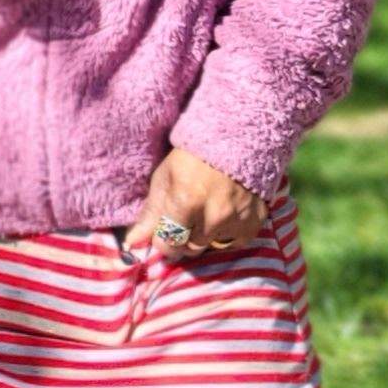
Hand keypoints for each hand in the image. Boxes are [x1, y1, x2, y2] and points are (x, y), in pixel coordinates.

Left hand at [120, 148, 262, 262]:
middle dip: (181, 239)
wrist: (236, 138)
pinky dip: (226, 234)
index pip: (167, 244)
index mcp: (185, 202)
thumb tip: (133, 241)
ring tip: (203, 214)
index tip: (162, 230)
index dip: (162, 239)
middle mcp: (213, 216)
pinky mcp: (254, 222)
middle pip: (188, 249)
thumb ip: (151, 212)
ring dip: (202, 236)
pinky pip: (234, 243)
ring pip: (210, 246)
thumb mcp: (165, 178)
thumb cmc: (193, 157)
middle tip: (183, 220)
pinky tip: (222, 216)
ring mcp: (236, 221)